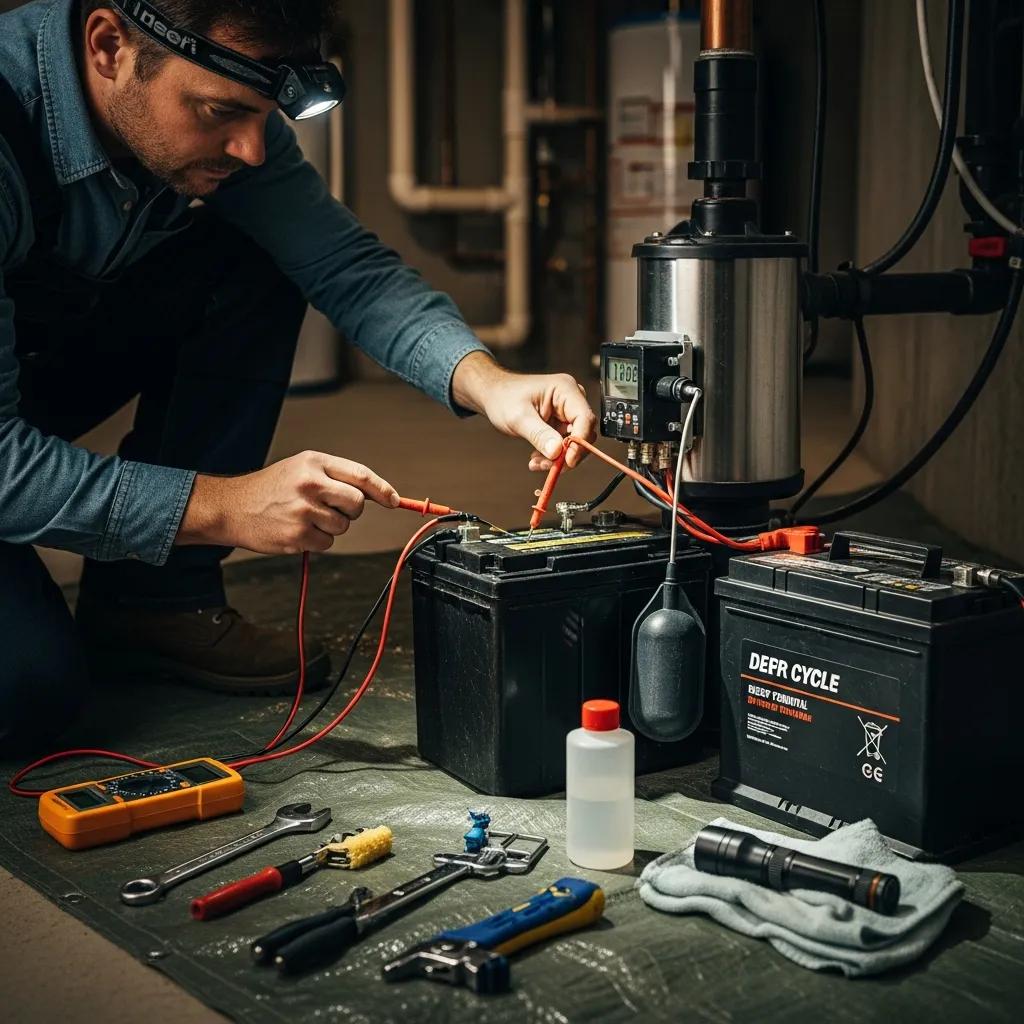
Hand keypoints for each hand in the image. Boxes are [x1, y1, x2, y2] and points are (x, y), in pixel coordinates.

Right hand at [176, 450, 399, 552]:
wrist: (231, 507)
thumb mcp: (301, 468)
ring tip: (306, 517)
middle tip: (331, 508)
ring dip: (331, 526)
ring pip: (343, 526)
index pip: (360, 475)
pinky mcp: (297, 536)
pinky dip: (317, 541)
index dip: (382, 489)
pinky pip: (327, 543)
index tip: (394, 500)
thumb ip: (336, 477)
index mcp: (314, 462)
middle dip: (351, 510)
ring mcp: (303, 511)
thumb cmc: (271, 488)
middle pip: (357, 504)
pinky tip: (297, 530)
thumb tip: (377, 494)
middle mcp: (309, 484)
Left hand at [451, 352, 596, 469]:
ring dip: (558, 458)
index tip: (567, 461)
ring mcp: (567, 412)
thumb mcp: (519, 417)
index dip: (580, 443)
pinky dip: (553, 455)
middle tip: (547, 466)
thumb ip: (539, 434)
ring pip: (575, 443)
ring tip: (536, 463)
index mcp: (565, 390)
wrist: (493, 396)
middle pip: (584, 433)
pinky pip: (565, 445)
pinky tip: (536, 459)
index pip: (584, 418)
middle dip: (567, 453)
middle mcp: (571, 399)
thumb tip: (557, 452)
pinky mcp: (561, 424)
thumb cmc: (503, 398)